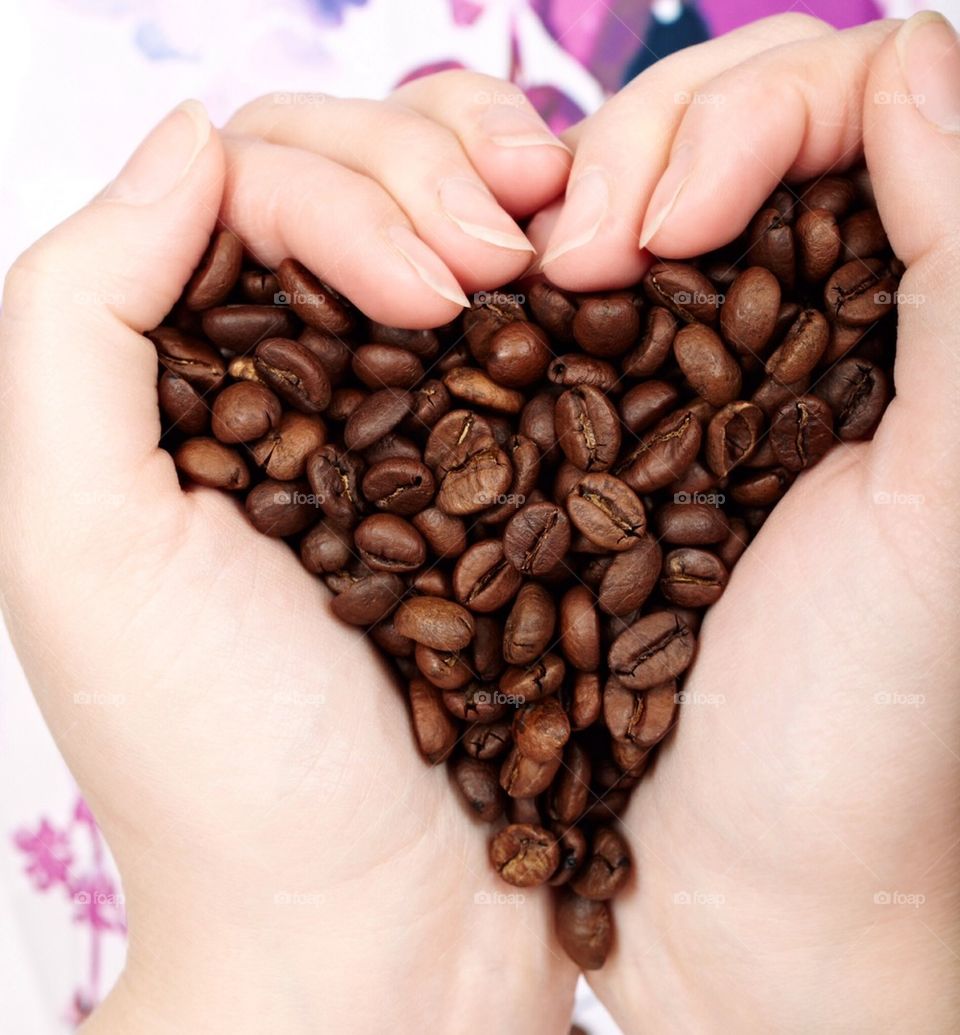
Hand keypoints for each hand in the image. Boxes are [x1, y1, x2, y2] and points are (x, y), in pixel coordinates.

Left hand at [0, 76, 575, 1034]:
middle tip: (508, 253)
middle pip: (357, 177)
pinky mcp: (515, 468)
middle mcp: (306, 379)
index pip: (253, 188)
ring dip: (512, 194)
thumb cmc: (223, 762)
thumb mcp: (81, 540)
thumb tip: (188, 135)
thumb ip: (79, 318)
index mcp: (192, 378)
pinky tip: (601, 273)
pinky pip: (545, 321)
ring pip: (454, 224)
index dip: (346, 192)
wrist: (377, 925)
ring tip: (567, 246)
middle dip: (435, 173)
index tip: (437, 285)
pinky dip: (576, 269)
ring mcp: (421, 417)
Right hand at [534, 14, 959, 1031]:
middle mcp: (794, 324)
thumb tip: (911, 49)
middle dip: (627, 155)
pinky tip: (464, 313)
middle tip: (565, 257)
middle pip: (714, 128)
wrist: (753, 882)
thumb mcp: (952, 495)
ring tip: (493, 282)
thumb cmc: (868, 721)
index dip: (736, 120)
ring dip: (549, 211)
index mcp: (898, 315)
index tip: (655, 231)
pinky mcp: (592, 442)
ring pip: (616, 205)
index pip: (839, 100)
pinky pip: (544, 310)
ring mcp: (681, 375)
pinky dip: (498, 286)